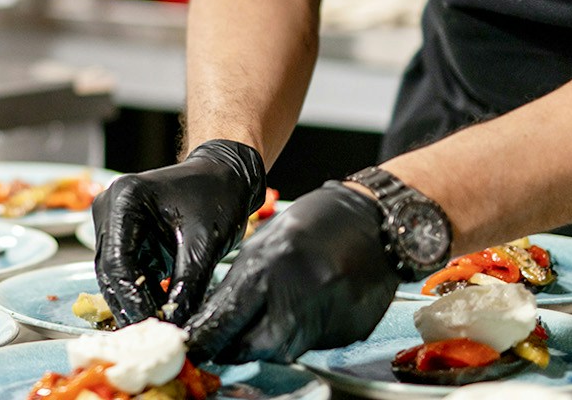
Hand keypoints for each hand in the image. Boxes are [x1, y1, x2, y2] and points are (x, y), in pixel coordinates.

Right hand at [93, 139, 264, 326]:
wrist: (223, 175)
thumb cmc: (217, 196)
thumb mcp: (205, 242)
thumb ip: (188, 284)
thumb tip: (178, 326)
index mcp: (124, 200)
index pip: (116, 262)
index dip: (132, 300)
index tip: (152, 327)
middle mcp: (109, 208)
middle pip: (110, 271)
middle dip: (131, 305)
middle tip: (154, 337)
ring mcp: (113, 221)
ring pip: (115, 274)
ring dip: (135, 301)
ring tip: (158, 329)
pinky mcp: (123, 234)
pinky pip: (126, 270)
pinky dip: (142, 292)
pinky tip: (159, 312)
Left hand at [182, 181, 398, 363]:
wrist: (375, 221)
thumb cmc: (315, 222)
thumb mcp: (265, 241)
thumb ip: (241, 281)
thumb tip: (217, 315)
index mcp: (268, 269)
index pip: (226, 320)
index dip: (207, 337)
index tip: (195, 345)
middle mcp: (298, 298)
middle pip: (255, 348)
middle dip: (237, 348)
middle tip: (230, 342)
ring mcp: (327, 318)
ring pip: (286, 351)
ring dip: (270, 341)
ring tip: (275, 313)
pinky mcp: (349, 331)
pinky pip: (315, 344)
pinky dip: (303, 332)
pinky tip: (310, 306)